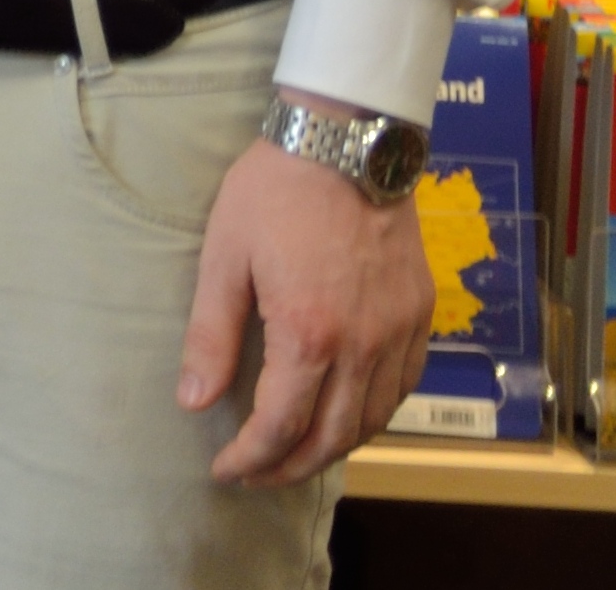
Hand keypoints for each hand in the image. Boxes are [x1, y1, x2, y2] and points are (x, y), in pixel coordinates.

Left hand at [179, 102, 434, 486]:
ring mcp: (399, 331)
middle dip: (290, 467)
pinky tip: (346, 415)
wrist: (347, 140)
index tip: (226, 468)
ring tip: (294, 454)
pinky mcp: (420, 314)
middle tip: (255, 474)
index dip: (251, 457)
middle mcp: (363, 344)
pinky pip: (404, 387)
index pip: (281, 424)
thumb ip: (210, 334)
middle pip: (332, 437)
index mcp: (309, 333)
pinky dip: (374, 416)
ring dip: (333, 449)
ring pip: (373, 420)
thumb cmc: (275, 191)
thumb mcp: (224, 256)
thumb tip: (194, 401)